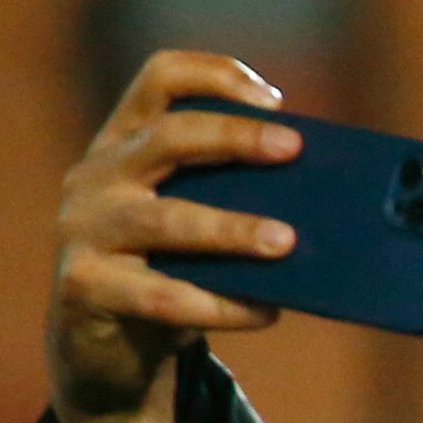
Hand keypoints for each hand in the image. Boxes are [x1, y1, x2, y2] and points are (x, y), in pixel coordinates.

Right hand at [49, 51, 301, 422]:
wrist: (104, 346)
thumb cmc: (170, 271)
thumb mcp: (196, 223)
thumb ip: (240, 200)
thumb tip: (338, 207)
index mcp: (127, 143)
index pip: (160, 80)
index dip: (215, 76)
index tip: (274, 98)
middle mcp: (98, 175)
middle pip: (167, 137)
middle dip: (234, 137)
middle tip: (294, 149)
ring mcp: (84, 229)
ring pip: (164, 219)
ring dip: (230, 228)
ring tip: (286, 241)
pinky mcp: (86, 286)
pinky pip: (162, 296)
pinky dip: (220, 305)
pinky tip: (265, 311)